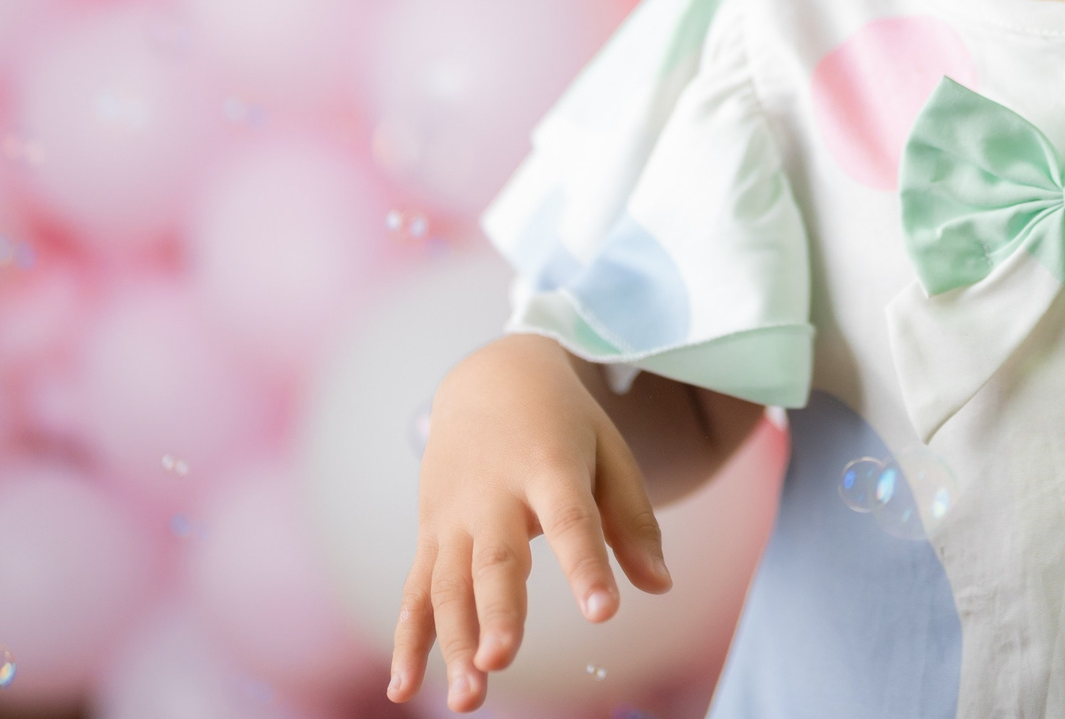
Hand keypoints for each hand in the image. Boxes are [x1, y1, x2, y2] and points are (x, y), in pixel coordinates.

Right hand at [387, 335, 670, 711]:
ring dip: (453, 642)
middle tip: (501, 661)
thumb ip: (633, 520)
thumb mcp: (608, 453)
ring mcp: (454, 515)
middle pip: (496, 558)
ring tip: (469, 698)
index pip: (571, 520)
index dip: (586, 566)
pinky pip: (415, 592)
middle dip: (497, 612)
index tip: (603, 612)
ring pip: (449, 584)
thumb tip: (660, 586)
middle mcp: (494, 493)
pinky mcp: (430, 533)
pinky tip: (404, 688)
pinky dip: (408, 640)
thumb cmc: (561, 423)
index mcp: (550, 466)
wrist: (488, 377)